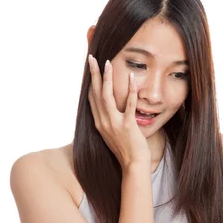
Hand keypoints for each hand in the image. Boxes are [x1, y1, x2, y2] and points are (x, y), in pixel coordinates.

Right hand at [88, 54, 150, 168]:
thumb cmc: (125, 150)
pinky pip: (128, 105)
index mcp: (99, 123)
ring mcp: (114, 124)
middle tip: (92, 58)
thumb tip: (108, 110)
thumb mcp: (112, 134)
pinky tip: (132, 78)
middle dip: (93, 74)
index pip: (91, 98)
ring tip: (108, 63)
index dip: (90, 82)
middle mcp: (103, 122)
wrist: (133, 165)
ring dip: (107, 78)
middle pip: (96, 94)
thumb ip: (109, 121)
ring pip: (107, 97)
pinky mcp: (127, 126)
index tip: (90, 68)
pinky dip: (130, 90)